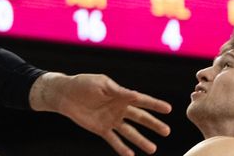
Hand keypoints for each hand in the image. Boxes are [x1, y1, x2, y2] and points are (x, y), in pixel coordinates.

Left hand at [30, 73, 171, 155]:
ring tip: (152, 149)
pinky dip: (122, 148)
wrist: (65, 94)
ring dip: (141, 140)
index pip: (141, 100)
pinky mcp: (101, 129)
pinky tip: (131, 155)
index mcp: (120, 95)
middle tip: (167, 131)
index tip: (168, 109)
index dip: (154, 105)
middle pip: (140, 118)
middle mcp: (119, 109)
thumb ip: (118, 92)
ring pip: (129, 132)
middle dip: (153, 124)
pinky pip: (114, 140)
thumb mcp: (101, 84)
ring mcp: (111, 120)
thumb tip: (135, 95)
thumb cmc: (83, 84)